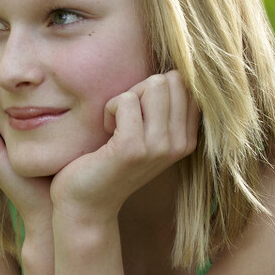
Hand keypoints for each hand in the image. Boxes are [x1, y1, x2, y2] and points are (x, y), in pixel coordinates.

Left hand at [52, 71, 199, 215]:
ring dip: (126, 98)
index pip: (186, 85)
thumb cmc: (109, 162)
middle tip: (125, 118)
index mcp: (187, 138)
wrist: (87, 203)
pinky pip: (126, 100)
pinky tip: (106, 131)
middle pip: (171, 80)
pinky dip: (110, 108)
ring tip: (116, 125)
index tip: (138, 114)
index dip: (155, 88)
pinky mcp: (133, 148)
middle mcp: (180, 144)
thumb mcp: (146, 135)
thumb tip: (171, 72)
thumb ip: (163, 109)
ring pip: (153, 85)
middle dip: (141, 89)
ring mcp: (159, 147)